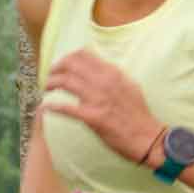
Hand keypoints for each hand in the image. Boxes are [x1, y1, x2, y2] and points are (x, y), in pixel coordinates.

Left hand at [40, 49, 161, 163]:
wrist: (148, 138)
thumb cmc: (138, 115)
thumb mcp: (130, 86)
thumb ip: (113, 76)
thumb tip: (98, 67)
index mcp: (113, 73)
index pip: (84, 54)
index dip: (67, 58)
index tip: (61, 66)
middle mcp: (105, 82)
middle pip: (70, 64)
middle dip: (55, 69)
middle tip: (49, 76)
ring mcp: (98, 99)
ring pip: (65, 82)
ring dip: (50, 83)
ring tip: (45, 89)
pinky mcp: (93, 118)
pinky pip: (66, 109)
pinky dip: (52, 107)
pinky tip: (45, 108)